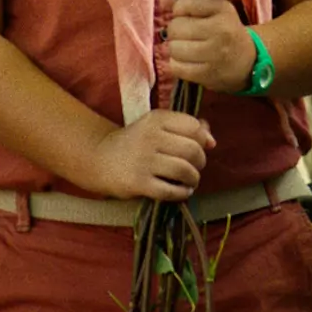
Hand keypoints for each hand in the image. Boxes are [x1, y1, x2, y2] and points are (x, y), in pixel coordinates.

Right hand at [82, 109, 214, 200]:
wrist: (99, 159)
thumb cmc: (136, 142)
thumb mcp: (157, 126)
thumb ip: (185, 126)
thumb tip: (212, 141)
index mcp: (156, 119)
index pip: (193, 126)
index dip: (203, 138)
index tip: (201, 147)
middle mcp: (150, 137)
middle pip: (192, 150)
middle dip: (200, 161)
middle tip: (195, 167)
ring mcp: (143, 161)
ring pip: (184, 170)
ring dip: (194, 178)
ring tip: (190, 180)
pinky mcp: (138, 183)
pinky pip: (170, 191)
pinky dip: (182, 193)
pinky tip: (181, 191)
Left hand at [165, 0, 255, 93]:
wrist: (248, 60)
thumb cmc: (225, 30)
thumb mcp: (214, 9)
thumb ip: (187, 0)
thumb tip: (162, 2)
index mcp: (223, 9)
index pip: (188, 1)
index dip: (179, 8)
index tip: (186, 14)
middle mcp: (221, 30)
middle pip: (176, 27)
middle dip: (176, 30)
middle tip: (186, 34)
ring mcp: (215, 54)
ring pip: (174, 48)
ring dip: (176, 48)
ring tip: (187, 48)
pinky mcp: (208, 74)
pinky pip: (176, 67)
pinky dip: (177, 64)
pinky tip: (187, 61)